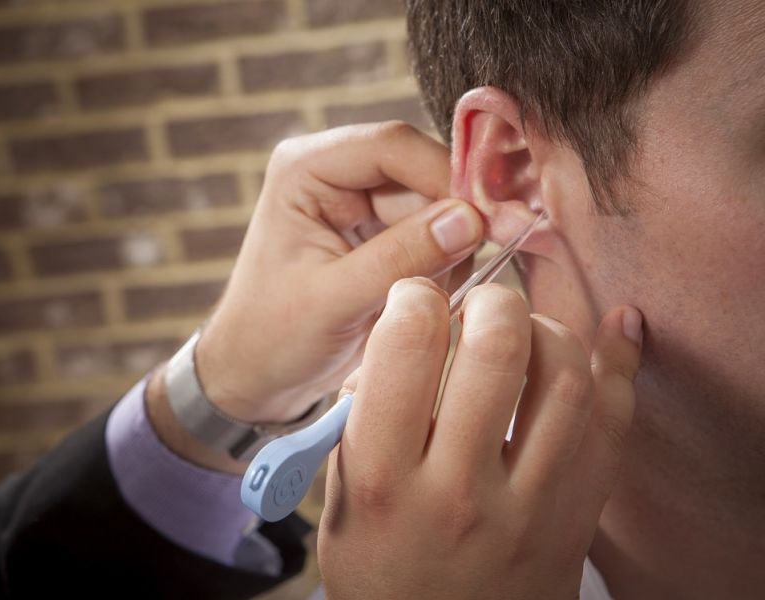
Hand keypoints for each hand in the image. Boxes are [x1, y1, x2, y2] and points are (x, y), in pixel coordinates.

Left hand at [147, 123, 482, 469]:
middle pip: (423, 175)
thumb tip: (469, 220)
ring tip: (420, 300)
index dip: (446, 176)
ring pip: (438, 208)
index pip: (393, 146)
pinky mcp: (382, 233)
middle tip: (461, 276)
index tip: (487, 221)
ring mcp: (363, 203)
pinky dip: (442, 267)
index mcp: (307, 168)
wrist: (258, 373)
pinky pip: (436, 236)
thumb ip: (399, 258)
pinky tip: (421, 300)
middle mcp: (338, 173)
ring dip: (446, 253)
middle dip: (450, 223)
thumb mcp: (333, 300)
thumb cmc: (273, 336)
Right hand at [318, 278, 641, 598]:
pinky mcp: (576, 518)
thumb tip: (403, 336)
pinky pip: (615, 424)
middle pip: (498, 349)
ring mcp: (529, 508)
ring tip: (524, 331)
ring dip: (547, 329)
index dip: (415, 298)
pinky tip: (617, 327)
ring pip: (566, 378)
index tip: (417, 299)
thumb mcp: (342, 501)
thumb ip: (363, 419)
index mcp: (385, 480)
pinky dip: (621, 363)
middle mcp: (460, 491)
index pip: (407, 349)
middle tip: (479, 307)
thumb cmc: (382, 574)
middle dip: (491, 301)